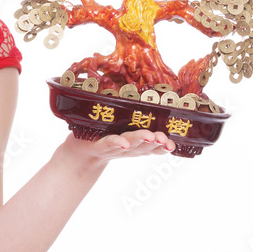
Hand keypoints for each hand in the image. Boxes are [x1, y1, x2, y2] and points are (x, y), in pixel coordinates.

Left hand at [55, 128, 175, 168]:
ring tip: (151, 137)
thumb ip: (137, 119)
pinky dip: (116, 143)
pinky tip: (123, 143)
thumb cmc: (103, 137)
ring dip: (140, 141)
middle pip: (143, 146)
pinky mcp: (97, 145)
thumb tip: (152, 98)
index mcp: (135, 143)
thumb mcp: (123, 131)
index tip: (173, 144)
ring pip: (129, 144)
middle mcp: (126, 148)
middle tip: (165, 140)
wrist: (79, 154)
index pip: (153, 146)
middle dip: (156, 143)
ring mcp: (112, 147)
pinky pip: (108, 143)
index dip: (164, 147)